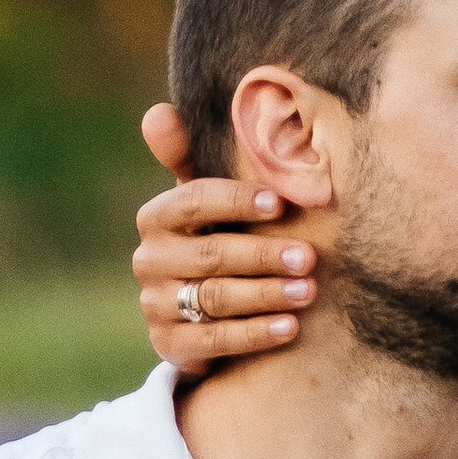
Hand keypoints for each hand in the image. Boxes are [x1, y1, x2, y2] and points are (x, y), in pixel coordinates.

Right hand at [133, 116, 313, 377]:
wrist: (201, 311)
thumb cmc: (216, 236)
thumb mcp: (208, 200)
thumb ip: (190, 157)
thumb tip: (158, 113)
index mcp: (157, 217)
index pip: (192, 201)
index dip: (235, 201)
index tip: (280, 204)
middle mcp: (148, 260)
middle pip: (209, 256)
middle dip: (262, 255)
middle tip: (309, 257)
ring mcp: (156, 305)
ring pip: (215, 299)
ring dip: (266, 295)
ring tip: (308, 291)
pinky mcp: (169, 346)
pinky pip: (212, 342)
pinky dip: (254, 335)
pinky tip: (290, 327)